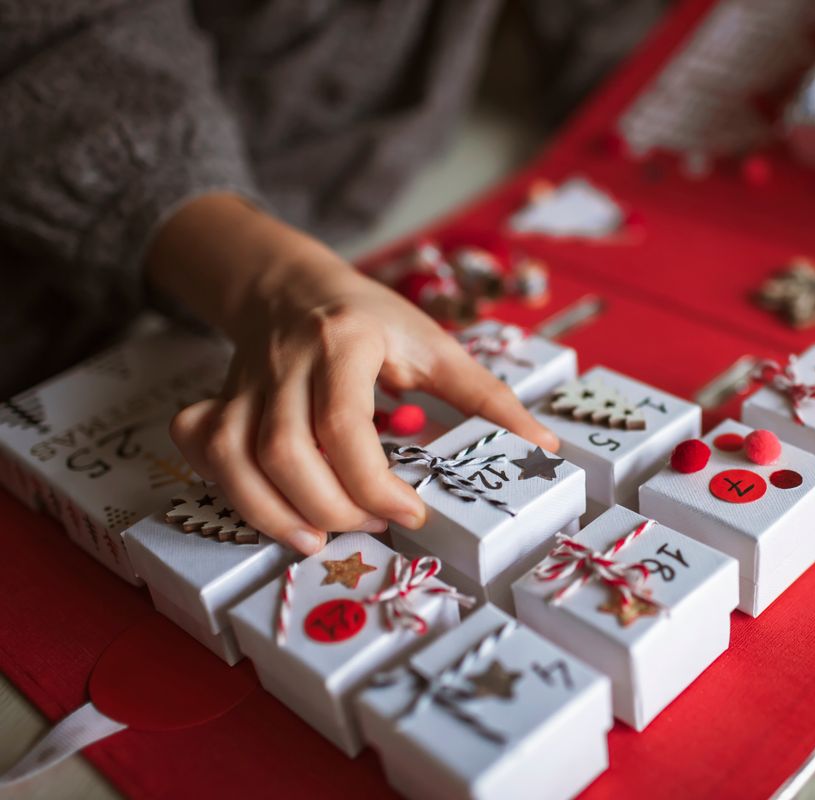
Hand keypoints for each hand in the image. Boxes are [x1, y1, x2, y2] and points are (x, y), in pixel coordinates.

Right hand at [147, 194, 557, 554]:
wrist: (290, 285)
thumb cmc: (371, 320)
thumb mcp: (435, 345)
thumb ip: (487, 398)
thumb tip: (543, 449)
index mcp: (346, 344)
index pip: (343, 423)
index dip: (372, 482)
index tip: (411, 514)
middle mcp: (286, 364)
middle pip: (283, 450)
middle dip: (329, 506)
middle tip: (374, 525)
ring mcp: (243, 384)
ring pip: (233, 457)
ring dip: (272, 513)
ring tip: (319, 539)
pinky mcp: (218, 401)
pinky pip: (201, 447)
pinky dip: (223, 485)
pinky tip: (264, 506)